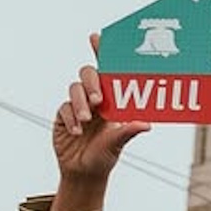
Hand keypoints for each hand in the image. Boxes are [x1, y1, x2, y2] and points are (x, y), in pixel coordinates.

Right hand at [51, 34, 151, 203]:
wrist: (83, 173)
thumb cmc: (105, 156)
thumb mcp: (117, 144)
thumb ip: (128, 132)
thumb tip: (147, 125)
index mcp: (111, 100)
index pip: (106, 71)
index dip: (101, 52)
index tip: (97, 37)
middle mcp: (94, 99)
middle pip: (88, 75)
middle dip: (92, 83)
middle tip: (98, 100)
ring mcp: (77, 106)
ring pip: (74, 89)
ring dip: (81, 103)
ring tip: (87, 121)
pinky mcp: (63, 116)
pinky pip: (64, 108)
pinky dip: (71, 118)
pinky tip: (76, 131)